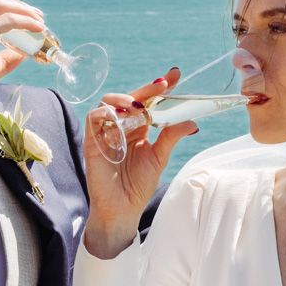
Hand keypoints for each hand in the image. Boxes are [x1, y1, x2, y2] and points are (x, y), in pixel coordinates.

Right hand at [0, 0, 47, 127]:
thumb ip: (0, 59)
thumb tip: (21, 54)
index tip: (15, 6)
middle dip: (15, 4)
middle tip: (34, 13)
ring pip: (0, 5)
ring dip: (23, 10)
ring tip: (39, 19)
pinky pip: (8, 19)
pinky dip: (25, 21)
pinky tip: (38, 28)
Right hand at [81, 69, 197, 258]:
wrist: (122, 210)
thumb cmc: (138, 185)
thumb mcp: (159, 158)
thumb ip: (171, 137)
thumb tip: (192, 121)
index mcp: (140, 128)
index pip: (149, 102)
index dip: (160, 88)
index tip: (175, 75)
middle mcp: (122, 126)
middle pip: (131, 98)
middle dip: (147, 88)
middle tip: (163, 84)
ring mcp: (106, 133)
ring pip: (109, 103)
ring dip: (124, 99)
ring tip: (138, 105)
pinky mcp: (92, 142)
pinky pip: (94, 119)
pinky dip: (105, 113)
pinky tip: (120, 116)